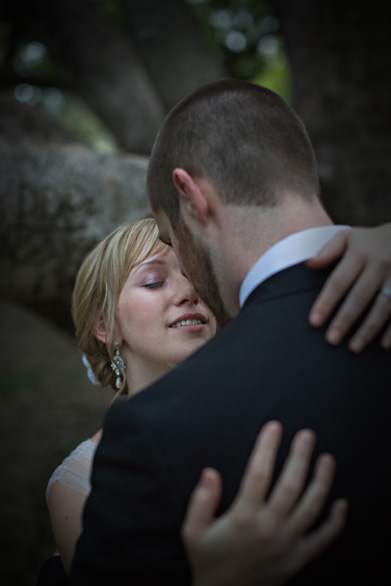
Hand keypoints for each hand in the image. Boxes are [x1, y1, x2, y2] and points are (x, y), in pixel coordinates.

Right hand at [182, 421, 347, 585]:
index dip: (267, 447)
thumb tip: (210, 471)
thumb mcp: (193, 531)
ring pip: (311, 507)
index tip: (273, 427)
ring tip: (327, 459)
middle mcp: (269, 528)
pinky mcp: (298, 558)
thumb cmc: (208, 561)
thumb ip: (201, 500)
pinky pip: (323, 539)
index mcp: (244, 517)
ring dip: (322, 481)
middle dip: (300, 456)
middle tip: (307, 435)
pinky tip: (343, 503)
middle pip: (291, 485)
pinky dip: (336, 522)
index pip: (258, 473)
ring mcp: (287, 543)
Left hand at [307, 224, 390, 351]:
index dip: (326, 302)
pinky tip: (383, 344)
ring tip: (354, 347)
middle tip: (332, 339)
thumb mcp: (349, 236)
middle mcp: (380, 265)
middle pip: (360, 296)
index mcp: (360, 254)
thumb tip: (309, 263)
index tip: (314, 321)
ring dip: (368, 329)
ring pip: (382, 307)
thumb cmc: (371, 241)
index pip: (339, 281)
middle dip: (345, 319)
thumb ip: (329, 250)